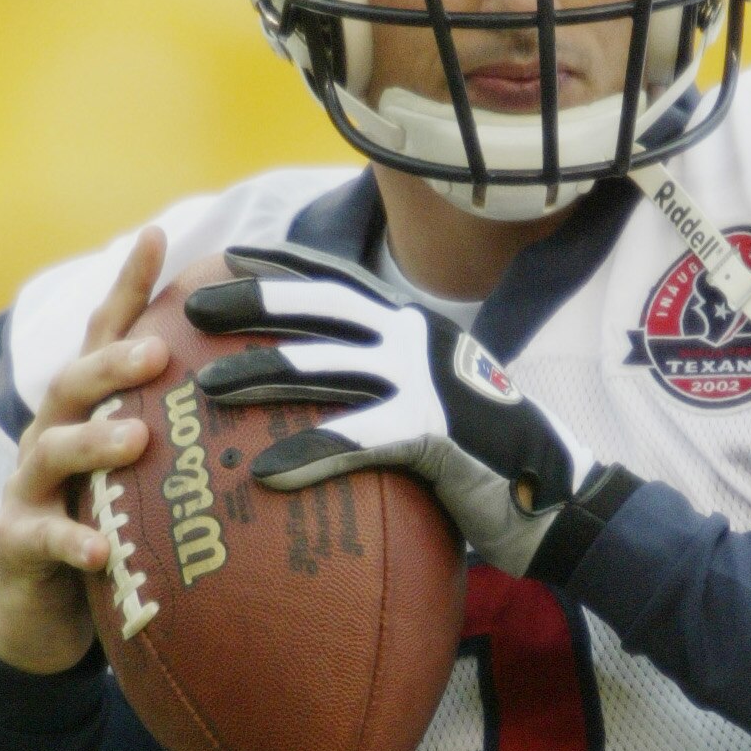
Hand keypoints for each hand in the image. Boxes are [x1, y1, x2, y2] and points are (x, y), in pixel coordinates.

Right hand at [0, 228, 169, 673]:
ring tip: (135, 440)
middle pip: (73, 381)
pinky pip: (42, 539)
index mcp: (86, 410)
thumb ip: (195, 437)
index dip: (129, 287)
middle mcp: (50, 435)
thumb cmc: (110, 527)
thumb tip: (295, 406)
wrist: (39, 612)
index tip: (160, 235)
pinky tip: (100, 552)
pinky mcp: (15, 544)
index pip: (106, 336)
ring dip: (93, 442)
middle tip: (158, 353)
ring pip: (53, 451)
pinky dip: (71, 543)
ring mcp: (28, 488)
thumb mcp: (150, 476)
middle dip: (112, 363)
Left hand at [183, 242, 601, 577]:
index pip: (336, 280)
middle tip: (190, 309)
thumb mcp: (435, 399)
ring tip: (204, 390)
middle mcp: (415, 339)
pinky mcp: (432, 431)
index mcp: (413, 325)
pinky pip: (354, 438)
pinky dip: (306, 452)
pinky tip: (264, 473)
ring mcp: (425, 381)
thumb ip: (387, 382)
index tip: (225, 256)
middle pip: (318, 309)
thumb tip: (330, 385)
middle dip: (251, 303)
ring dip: (257, 375)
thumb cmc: (489, 456)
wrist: (561, 494)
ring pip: (324, 368)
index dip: (279, 265)